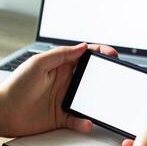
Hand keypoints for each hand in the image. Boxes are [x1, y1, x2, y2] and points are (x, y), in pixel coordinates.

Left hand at [0, 43, 117, 136]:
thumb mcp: (37, 64)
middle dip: (105, 74)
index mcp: (62, 66)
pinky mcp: (64, 115)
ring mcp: (66, 98)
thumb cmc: (15, 86)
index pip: (85, 56)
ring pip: (89, 98)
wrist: (3, 113)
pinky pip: (79, 118)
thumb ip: (61, 54)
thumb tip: (82, 46)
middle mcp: (67, 81)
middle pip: (92, 76)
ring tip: (103, 100)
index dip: (100, 52)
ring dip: (97, 100)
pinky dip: (84, 121)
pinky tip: (85, 121)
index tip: (111, 54)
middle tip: (114, 75)